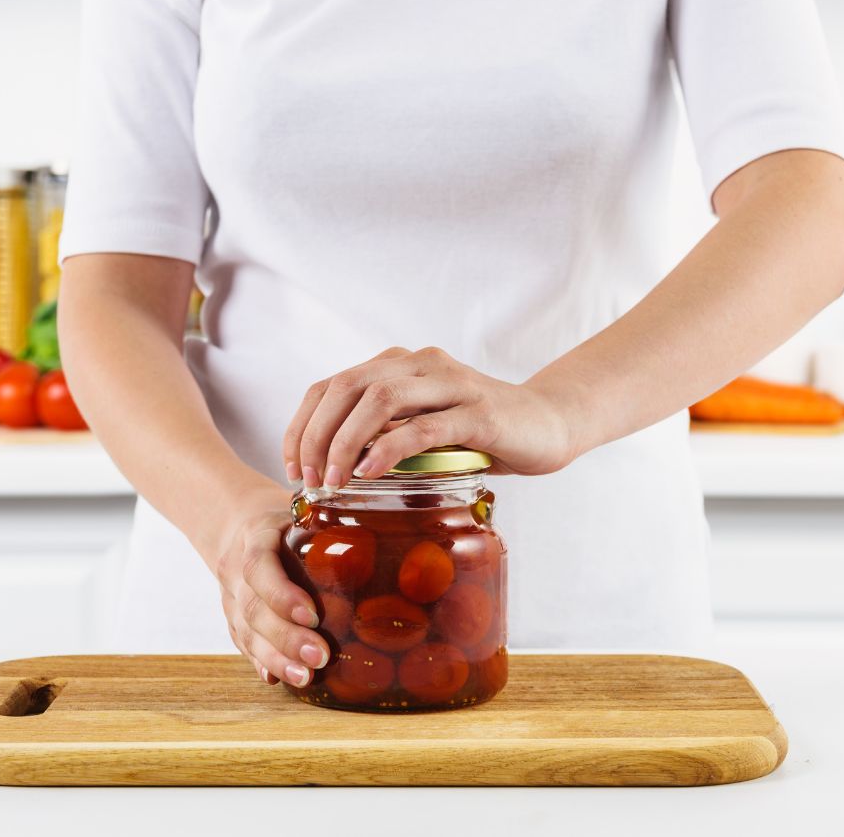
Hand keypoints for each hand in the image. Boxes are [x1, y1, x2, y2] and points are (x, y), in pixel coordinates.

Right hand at [214, 487, 330, 686]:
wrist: (235, 522)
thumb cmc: (283, 517)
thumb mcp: (300, 508)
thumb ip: (332, 522)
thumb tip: (395, 531)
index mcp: (255, 535)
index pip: (260, 566)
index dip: (282, 594)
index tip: (312, 615)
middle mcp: (236, 568)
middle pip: (253, 607)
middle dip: (286, 637)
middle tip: (320, 656)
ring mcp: (231, 595)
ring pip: (246, 631)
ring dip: (275, 657)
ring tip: (305, 676)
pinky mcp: (233, 616)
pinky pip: (243, 642)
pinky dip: (262, 662)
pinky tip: (281, 679)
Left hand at [282, 346, 576, 488]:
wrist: (551, 422)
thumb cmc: (482, 431)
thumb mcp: (425, 426)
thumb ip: (387, 432)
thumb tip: (335, 467)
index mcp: (402, 364)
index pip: (334, 384)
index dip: (303, 423)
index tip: (292, 464)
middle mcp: (422, 364)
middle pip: (347, 386)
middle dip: (316, 433)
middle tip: (307, 477)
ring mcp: (451, 384)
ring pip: (380, 398)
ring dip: (345, 440)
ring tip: (333, 478)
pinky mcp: (478, 412)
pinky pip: (423, 426)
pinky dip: (389, 448)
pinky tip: (369, 472)